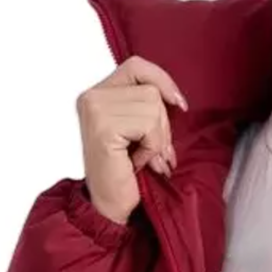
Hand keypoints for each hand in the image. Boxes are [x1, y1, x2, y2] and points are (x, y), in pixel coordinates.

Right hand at [76, 55, 187, 224]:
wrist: (110, 205)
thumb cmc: (126, 172)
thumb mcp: (139, 132)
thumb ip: (148, 109)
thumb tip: (177, 100)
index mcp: (98, 94)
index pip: (137, 66)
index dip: (163, 81)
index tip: (179, 104)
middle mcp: (92, 97)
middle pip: (151, 90)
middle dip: (162, 126)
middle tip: (154, 152)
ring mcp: (95, 109)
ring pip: (152, 108)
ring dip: (156, 140)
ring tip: (143, 158)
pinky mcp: (104, 127)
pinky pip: (148, 126)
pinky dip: (151, 148)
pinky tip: (136, 162)